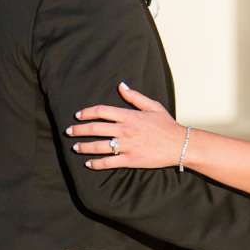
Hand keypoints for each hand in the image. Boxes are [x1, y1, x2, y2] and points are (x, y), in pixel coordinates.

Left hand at [69, 84, 183, 169]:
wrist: (180, 144)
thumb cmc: (167, 125)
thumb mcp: (152, 106)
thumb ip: (135, 97)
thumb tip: (121, 86)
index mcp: (129, 116)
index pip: (101, 111)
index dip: (87, 113)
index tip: (78, 115)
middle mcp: (125, 130)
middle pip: (95, 129)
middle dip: (79, 130)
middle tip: (69, 131)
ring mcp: (127, 146)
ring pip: (99, 146)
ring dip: (84, 147)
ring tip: (75, 147)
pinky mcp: (130, 160)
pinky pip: (109, 162)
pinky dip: (96, 164)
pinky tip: (88, 164)